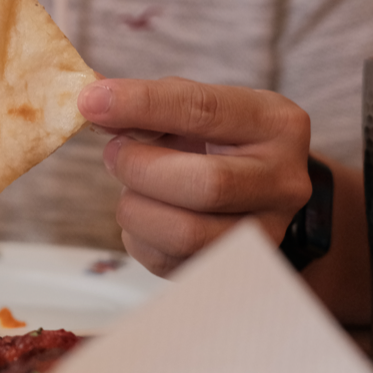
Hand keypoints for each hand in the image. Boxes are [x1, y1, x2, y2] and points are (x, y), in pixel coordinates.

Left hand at [77, 77, 311, 275]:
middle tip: (114, 153)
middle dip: (140, 167)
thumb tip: (92, 103)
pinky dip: (138, 236)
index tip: (91, 101)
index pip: (204, 110)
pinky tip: (144, 212)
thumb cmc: (215, 140)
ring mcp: (265, 234)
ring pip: (186, 233)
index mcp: (275, 124)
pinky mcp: (234, 271)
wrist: (256, 190)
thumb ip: (147, 104)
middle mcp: (282, 182)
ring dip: (135, 207)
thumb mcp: (193, 108)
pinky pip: (170, 263)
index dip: (141, 104)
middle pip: (205, 185)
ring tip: (129, 186)